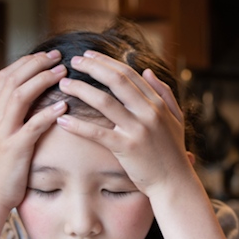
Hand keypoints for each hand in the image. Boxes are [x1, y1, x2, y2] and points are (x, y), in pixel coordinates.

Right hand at [0, 51, 67, 209]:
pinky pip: (32, 126)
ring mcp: (3, 133)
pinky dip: (48, 113)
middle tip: (57, 56)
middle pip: (13, 79)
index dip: (25, 62)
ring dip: (42, 80)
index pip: (5, 77)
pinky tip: (64, 105)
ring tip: (62, 72)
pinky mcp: (14, 149)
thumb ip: (0, 119)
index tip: (44, 55)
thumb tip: (6, 103)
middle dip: (36, 63)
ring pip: (20, 96)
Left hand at [54, 51, 193, 196]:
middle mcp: (149, 112)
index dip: (107, 61)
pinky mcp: (126, 148)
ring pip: (104, 102)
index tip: (89, 55)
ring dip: (80, 89)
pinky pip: (97, 133)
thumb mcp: (176, 118)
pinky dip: (78, 125)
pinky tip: (62, 120)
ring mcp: (138, 130)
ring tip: (64, 84)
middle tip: (73, 60)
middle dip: (92, 67)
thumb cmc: (173, 152)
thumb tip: (147, 71)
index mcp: (158, 103)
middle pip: (116, 80)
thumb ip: (164, 93)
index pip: (129, 73)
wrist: (175, 183)